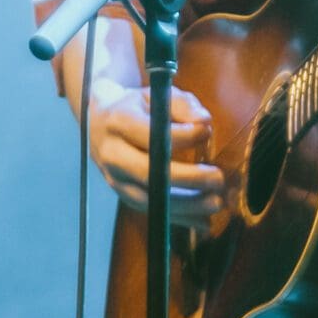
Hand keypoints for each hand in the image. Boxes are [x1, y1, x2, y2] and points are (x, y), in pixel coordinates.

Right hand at [85, 82, 228, 221]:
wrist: (100, 120)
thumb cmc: (139, 106)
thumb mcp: (157, 94)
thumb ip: (183, 105)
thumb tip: (204, 123)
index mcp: (119, 122)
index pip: (151, 135)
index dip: (182, 136)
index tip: (207, 132)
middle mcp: (112, 153)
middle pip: (147, 173)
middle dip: (187, 179)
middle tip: (218, 178)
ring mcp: (114, 178)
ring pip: (148, 200)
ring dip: (185, 206)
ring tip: (216, 203)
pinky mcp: (122, 194)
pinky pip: (150, 212)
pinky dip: (178, 219)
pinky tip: (203, 223)